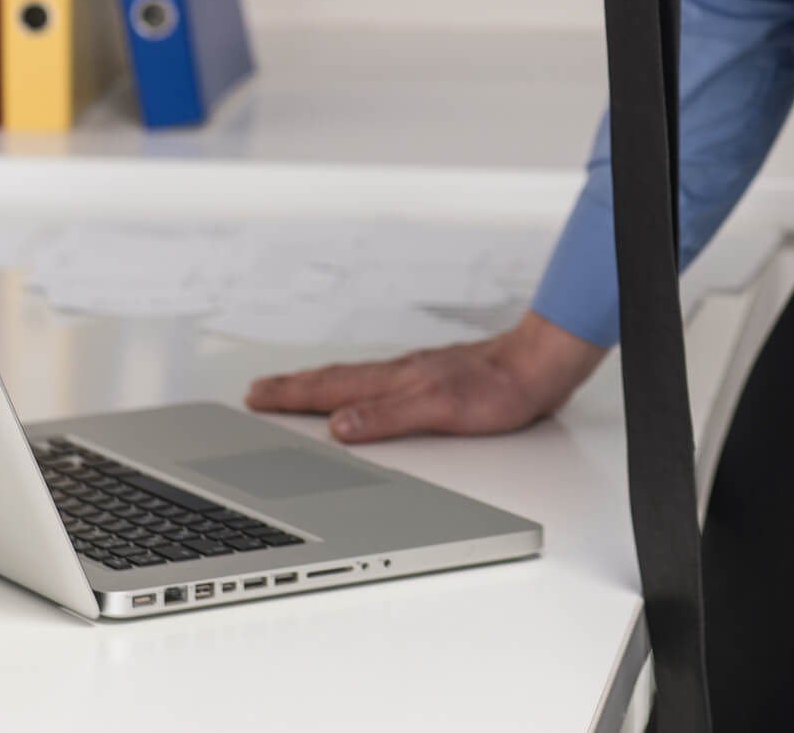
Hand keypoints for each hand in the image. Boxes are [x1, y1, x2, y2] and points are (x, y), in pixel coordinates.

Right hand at [245, 310, 606, 443]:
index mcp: (394, 382)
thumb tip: (339, 427)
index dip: (291, 396)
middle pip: (334, 380)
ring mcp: (415, 373)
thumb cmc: (499, 388)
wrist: (538, 366)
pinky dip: (355, 387)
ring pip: (355, 379)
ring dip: (319, 385)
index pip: (330, 389)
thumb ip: (388, 417)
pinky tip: (361, 394)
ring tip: (295, 390)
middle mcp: (400, 374)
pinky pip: (379, 381)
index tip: (256, 396)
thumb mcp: (441, 410)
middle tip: (258, 390)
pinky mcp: (435, 378)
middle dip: (293, 387)